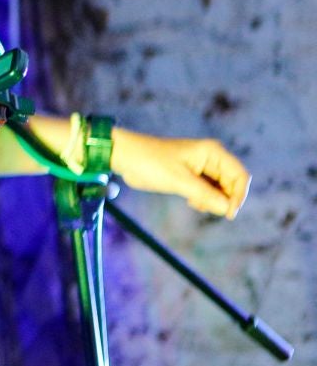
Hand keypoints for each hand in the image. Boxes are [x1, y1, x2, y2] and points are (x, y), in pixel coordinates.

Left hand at [111, 127, 249, 217]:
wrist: (125, 157)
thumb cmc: (150, 163)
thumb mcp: (179, 181)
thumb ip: (205, 194)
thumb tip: (227, 209)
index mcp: (212, 152)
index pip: (240, 176)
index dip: (238, 195)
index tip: (228, 213)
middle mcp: (211, 158)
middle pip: (232, 184)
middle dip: (223, 199)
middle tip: (202, 206)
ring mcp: (202, 167)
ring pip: (220, 190)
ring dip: (212, 201)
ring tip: (194, 203)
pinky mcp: (191, 175)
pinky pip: (208, 191)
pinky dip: (204, 199)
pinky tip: (192, 202)